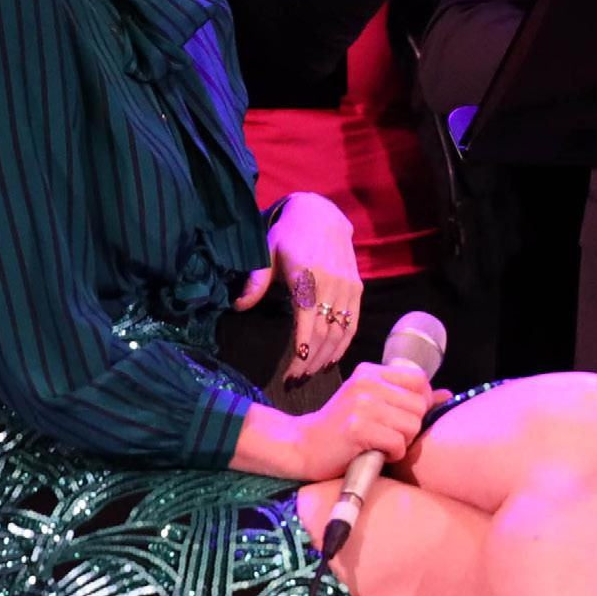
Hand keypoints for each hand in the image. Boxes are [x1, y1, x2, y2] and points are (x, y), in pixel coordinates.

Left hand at [235, 191, 363, 382]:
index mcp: (308, 277)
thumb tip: (239, 307)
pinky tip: (332, 359)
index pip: (308, 323)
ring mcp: (348, 287)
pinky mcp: (357, 288)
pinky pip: (354, 323)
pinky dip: (344, 344)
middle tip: (296, 381)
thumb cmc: (288, 234)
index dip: (302, 352)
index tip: (292, 372)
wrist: (322, 214)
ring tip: (312, 375)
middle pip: (326, 334)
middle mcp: (332, 284)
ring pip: (342, 332)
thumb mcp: (266, 252)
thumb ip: (256, 282)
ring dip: (328, 357)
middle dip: (312, 362)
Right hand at [293, 359, 436, 483]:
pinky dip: (391, 455)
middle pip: (419, 406)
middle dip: (410, 427)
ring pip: (412, 426)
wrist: (302, 447)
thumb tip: (447, 395)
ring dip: (401, 442)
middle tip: (387, 435)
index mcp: (370, 372)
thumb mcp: (374, 405)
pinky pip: (397, 444)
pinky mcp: (357, 428)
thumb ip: (408, 398)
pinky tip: (374, 453)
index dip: (421, 402)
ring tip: (379, 444)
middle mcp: (365, 383)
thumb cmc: (341, 430)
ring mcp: (360, 404)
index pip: (420, 380)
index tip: (403, 418)